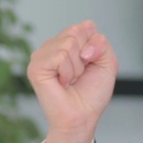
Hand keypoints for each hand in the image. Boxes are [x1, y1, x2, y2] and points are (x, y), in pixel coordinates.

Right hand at [26, 21, 117, 142]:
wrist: (83, 116)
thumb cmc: (92, 93)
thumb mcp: (107, 62)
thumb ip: (101, 43)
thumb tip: (84, 47)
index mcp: (67, 41)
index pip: (86, 26)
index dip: (95, 46)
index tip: (90, 65)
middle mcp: (52, 45)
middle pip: (76, 31)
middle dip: (86, 56)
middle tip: (79, 74)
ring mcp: (41, 55)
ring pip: (68, 42)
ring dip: (77, 67)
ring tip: (70, 80)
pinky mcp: (35, 66)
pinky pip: (60, 56)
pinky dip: (68, 71)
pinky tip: (62, 82)